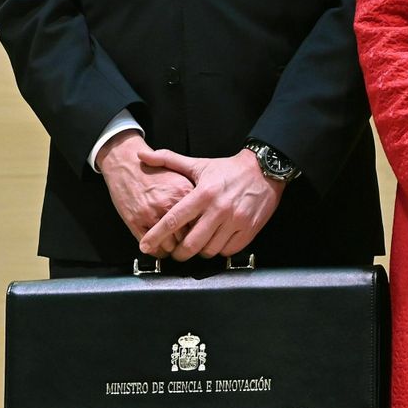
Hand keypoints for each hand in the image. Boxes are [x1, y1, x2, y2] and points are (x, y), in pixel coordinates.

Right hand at [95, 132, 192, 255]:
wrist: (126, 164)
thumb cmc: (151, 170)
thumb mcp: (179, 175)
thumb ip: (193, 195)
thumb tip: (204, 216)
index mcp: (185, 191)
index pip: (201, 221)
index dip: (200, 230)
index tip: (197, 233)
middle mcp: (169, 203)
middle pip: (187, 236)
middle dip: (186, 242)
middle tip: (184, 242)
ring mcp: (152, 214)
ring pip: (170, 246)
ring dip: (171, 249)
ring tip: (170, 244)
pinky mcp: (136, 222)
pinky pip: (153, 247)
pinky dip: (157, 251)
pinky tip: (158, 245)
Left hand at [137, 149, 284, 260]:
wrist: (265, 168)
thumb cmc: (227, 170)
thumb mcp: (198, 164)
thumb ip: (168, 160)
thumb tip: (142, 155)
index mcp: (203, 194)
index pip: (174, 219)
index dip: (157, 235)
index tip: (145, 246)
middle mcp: (219, 209)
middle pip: (191, 244)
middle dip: (179, 253)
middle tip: (176, 252)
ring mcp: (235, 221)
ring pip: (209, 250)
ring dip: (200, 251)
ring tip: (198, 244)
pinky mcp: (249, 229)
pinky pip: (228, 251)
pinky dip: (219, 251)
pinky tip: (216, 242)